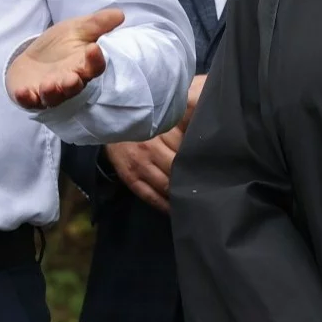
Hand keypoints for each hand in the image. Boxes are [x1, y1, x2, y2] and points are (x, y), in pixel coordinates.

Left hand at [6, 7, 124, 109]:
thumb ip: (97, 23)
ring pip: (54, 97)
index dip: (95, 60)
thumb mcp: (76, 29)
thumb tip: (120, 14)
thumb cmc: (59, 46)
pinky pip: (29, 101)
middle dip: (73, 83)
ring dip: (53, 92)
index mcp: (83, 66)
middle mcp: (68, 82)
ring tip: (49, 85)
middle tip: (72, 77)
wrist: (32, 60)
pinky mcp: (30, 97)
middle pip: (74, 86)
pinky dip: (26, 98)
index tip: (94, 48)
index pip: (94, 67)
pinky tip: (24, 93)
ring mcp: (49, 91)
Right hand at [101, 73, 206, 212]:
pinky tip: (175, 209)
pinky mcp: (129, 177)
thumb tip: (205, 120)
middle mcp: (149, 148)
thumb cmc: (141, 117)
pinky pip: (150, 196)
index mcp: (160, 130)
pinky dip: (164, 205)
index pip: (185, 149)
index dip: (199, 160)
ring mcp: (138, 165)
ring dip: (180, 195)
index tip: (214, 167)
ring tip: (196, 202)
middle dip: (193, 179)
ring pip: (166, 186)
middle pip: (177, 169)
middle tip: (210, 188)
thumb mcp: (163, 112)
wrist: (108, 120)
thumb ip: (184, 118)